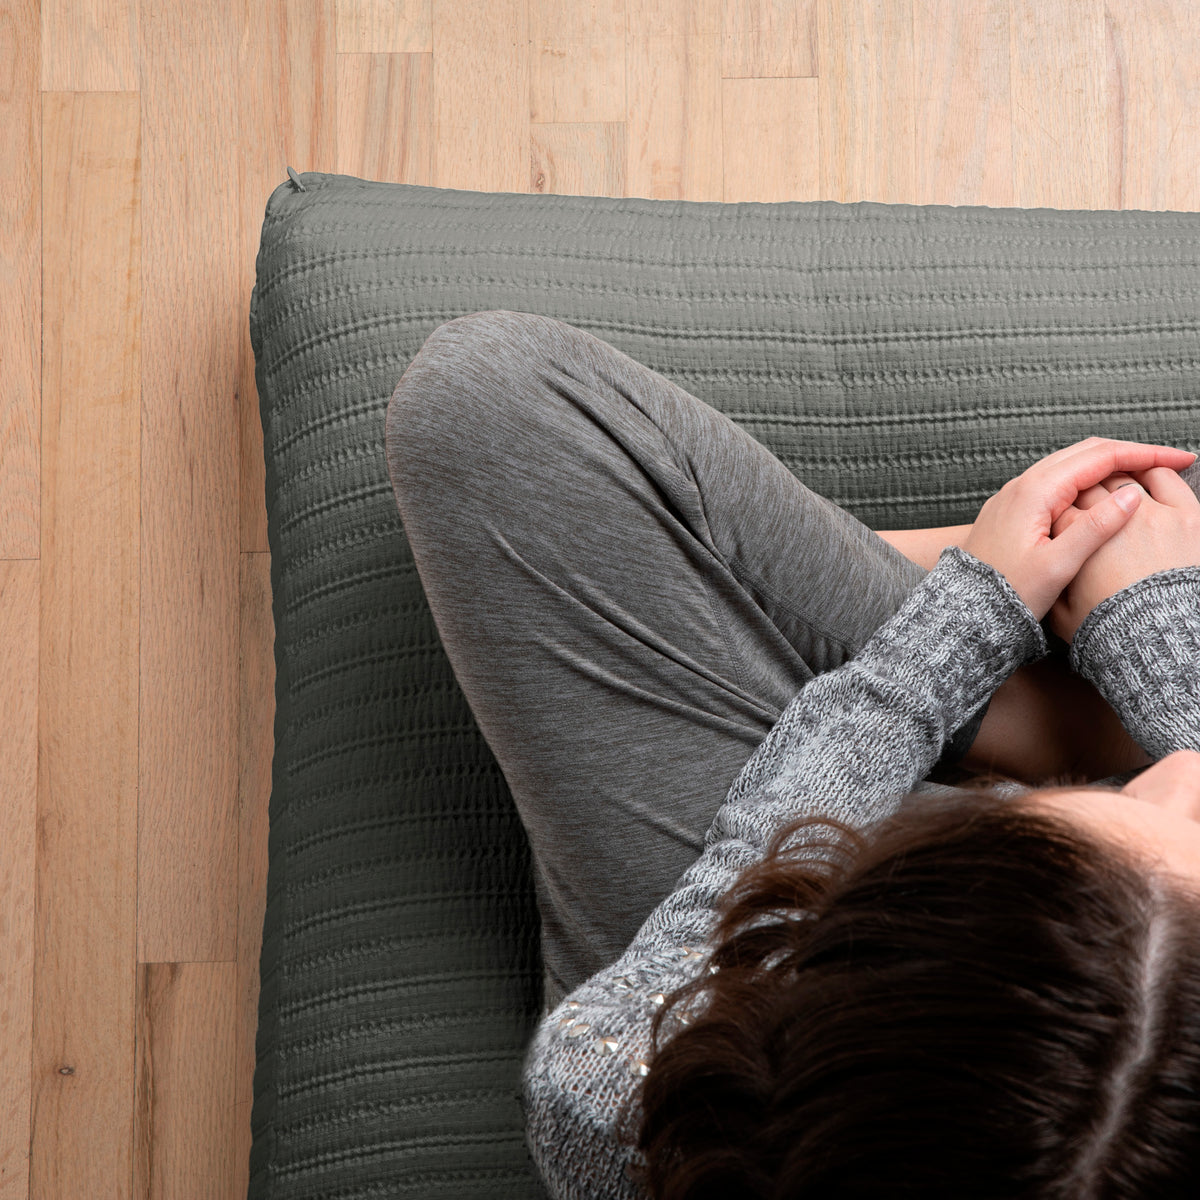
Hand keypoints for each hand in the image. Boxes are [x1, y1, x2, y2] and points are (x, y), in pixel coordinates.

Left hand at [960, 437, 1197, 623]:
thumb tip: (1131, 496)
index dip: (1145, 454)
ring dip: (1109, 465)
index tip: (1180, 457)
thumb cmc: (1006, 594)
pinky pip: (1054, 481)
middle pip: (1086, 453)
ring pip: (1069, 465)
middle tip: (1170, 461)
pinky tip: (1103, 494)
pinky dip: (1086, 479)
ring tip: (1145, 475)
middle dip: (1131, 453)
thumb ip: (1095, 528)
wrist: (963, 610)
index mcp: (1035, 492)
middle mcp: (1021, 486)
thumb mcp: (1057, 566)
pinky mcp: (1011, 510)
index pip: (1100, 457)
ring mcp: (1013, 496)